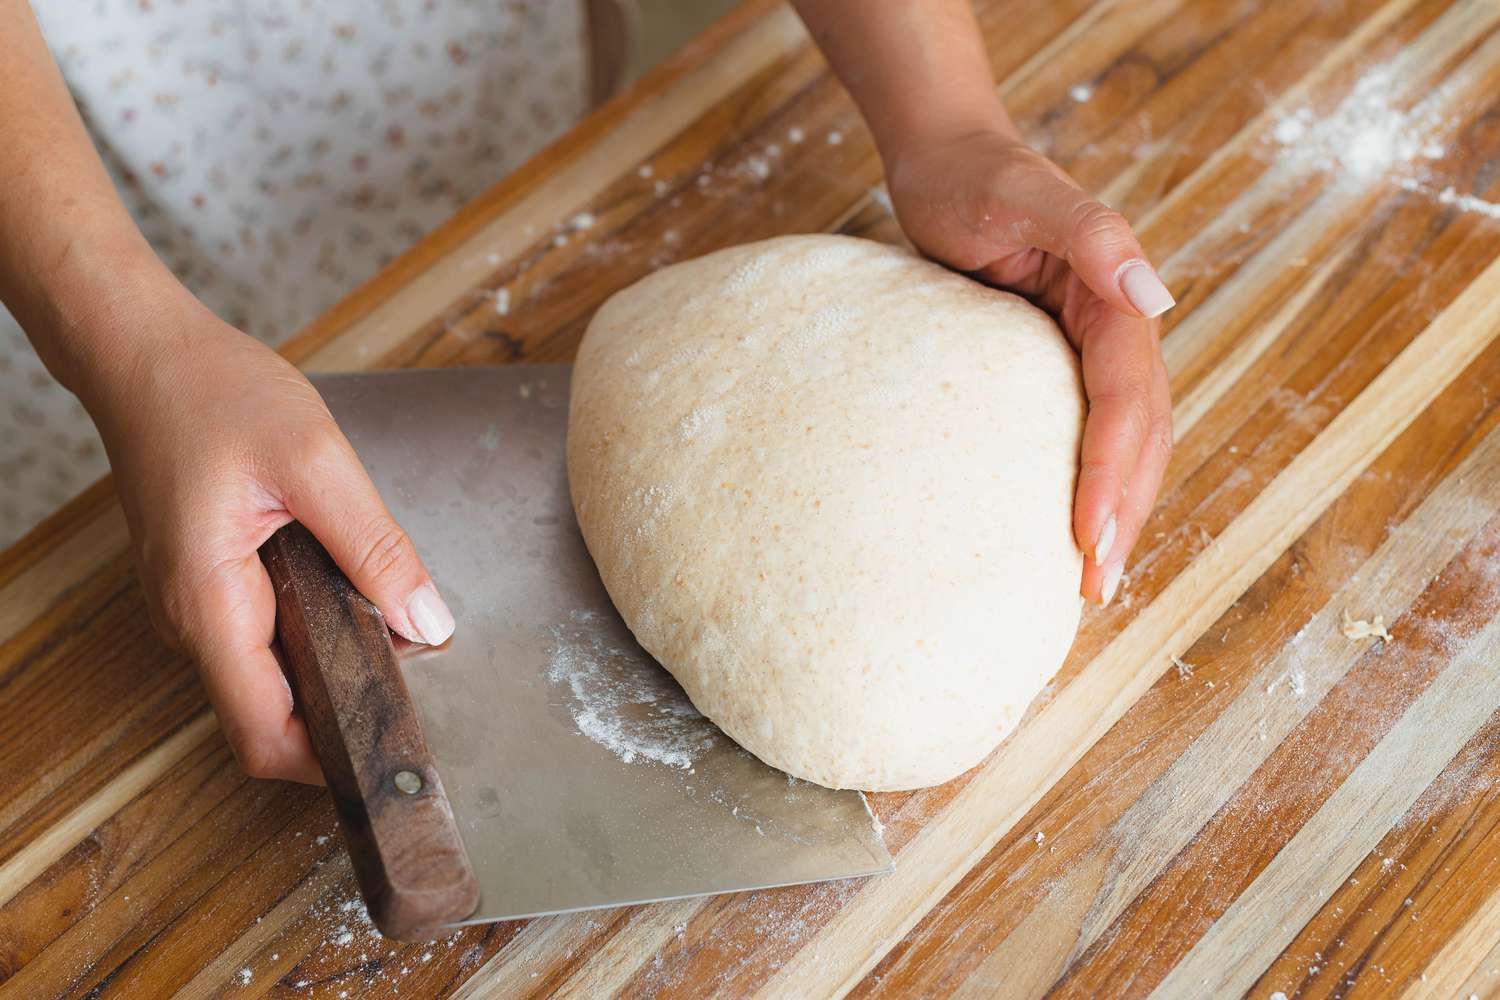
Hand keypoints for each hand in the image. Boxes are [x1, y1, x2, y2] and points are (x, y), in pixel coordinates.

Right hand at [78, 287, 454, 782]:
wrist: (146, 354)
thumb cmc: (214, 393)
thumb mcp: (316, 461)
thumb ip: (376, 547)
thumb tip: (428, 622)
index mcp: (209, 602)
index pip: (263, 735)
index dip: (327, 764)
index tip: (393, 751)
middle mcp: (192, 620)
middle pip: (270, 717)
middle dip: (343, 714)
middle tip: (416, 682)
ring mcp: (196, 605)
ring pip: (269, 678)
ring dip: (331, 671)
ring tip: (393, 630)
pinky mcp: (209, 584)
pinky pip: (263, 637)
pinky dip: (313, 635)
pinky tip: (352, 596)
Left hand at [884, 129, 1174, 604]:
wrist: (946, 163)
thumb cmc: (975, 176)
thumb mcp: (1023, 193)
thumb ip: (1089, 232)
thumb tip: (1151, 296)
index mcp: (1115, 301)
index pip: (1128, 402)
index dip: (1115, 472)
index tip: (1091, 538)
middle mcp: (1115, 331)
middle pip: (1138, 436)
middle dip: (1123, 513)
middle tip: (1094, 589)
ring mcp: (1087, 351)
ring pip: (1121, 444)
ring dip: (1114, 512)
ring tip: (1090, 582)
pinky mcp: (1056, 365)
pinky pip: (1084, 433)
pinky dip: (1086, 485)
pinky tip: (1066, 531)